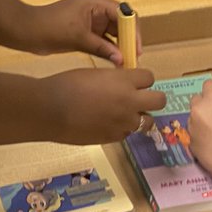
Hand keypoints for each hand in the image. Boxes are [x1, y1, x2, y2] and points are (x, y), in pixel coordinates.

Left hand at [23, 0, 139, 64]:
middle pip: (120, 24)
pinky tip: (115, 63)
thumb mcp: (78, 37)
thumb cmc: (50, 27)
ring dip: (119, 47)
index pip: (123, 13)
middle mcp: (96, 11)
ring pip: (112, 34)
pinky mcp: (85, 34)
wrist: (25, 32)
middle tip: (134, 58)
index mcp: (96, 3)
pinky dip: (109, 51)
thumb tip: (122, 59)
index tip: (136, 47)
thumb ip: (102, 48)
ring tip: (127, 63)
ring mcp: (90, 23)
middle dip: (128, 39)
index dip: (132, 29)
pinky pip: (102, 42)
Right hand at [47, 67, 166, 143]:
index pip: (150, 77)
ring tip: (122, 115)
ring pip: (147, 122)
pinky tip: (105, 124)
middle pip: (160, 101)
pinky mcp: (114, 138)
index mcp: (124, 81)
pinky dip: (121, 129)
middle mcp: (130, 102)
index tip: (133, 81)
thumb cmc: (68, 84)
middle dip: (152, 99)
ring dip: (138, 117)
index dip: (141, 79)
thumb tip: (121, 84)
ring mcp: (124, 123)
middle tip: (138, 99)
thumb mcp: (95, 74)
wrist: (51, 110)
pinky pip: (127, 133)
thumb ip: (114, 80)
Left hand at [189, 79, 211, 175]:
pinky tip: (210, 145)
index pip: (208, 85)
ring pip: (193, 118)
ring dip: (201, 121)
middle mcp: (198, 110)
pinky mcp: (190, 142)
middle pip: (196, 100)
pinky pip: (193, 134)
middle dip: (204, 105)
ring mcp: (191, 126)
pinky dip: (199, 136)